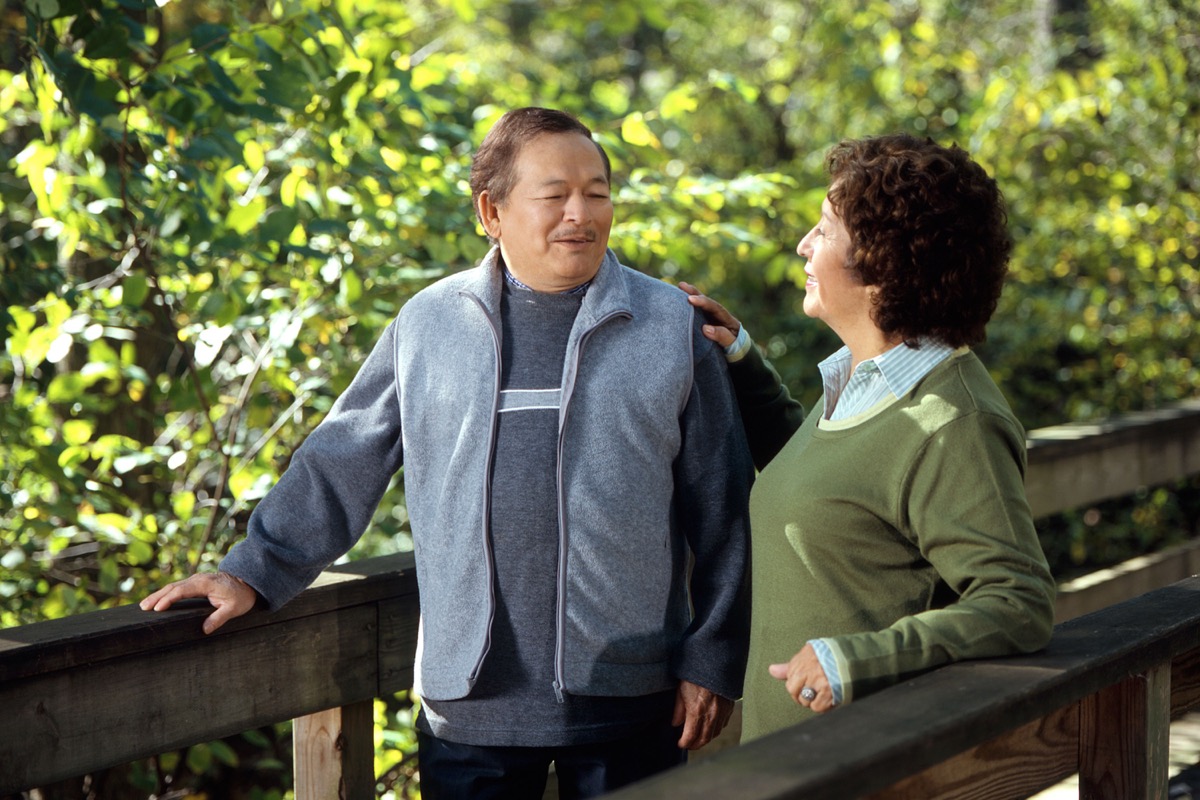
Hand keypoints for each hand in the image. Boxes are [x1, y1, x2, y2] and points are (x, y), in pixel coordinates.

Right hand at [140, 571, 257, 634]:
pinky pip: (178, 587)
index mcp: (205, 584)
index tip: (158, 608)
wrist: (248, 582)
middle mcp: (198, 579)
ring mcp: (196, 580)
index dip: (169, 599)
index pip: (182, 591)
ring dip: (159, 594)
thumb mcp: (233, 609)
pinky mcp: (196, 582)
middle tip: (143, 607)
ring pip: (174, 586)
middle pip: (173, 587)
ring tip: (145, 605)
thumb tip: (205, 629)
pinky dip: (166, 593)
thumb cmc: (241, 596)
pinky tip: (158, 600)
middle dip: (157, 596)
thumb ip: (219, 618)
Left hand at [672, 679, 734, 749]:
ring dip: (706, 738)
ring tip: (698, 738)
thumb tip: (675, 724)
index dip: (684, 743)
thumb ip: (678, 710)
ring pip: (715, 733)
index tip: (680, 743)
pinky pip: (723, 724)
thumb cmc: (695, 675)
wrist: (714, 662)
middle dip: (695, 745)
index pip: (690, 736)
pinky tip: (710, 727)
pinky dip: (716, 729)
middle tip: (689, 745)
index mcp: (696, 712)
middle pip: (704, 739)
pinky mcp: (729, 707)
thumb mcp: (681, 691)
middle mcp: (711, 715)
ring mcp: (722, 712)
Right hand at [679, 282, 741, 348]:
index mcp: (726, 318)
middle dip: (694, 292)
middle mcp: (717, 314)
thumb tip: (705, 328)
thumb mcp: (731, 343)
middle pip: (706, 301)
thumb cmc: (734, 346)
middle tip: (681, 285)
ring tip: (678, 287)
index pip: (714, 307)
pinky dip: (686, 307)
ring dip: (688, 296)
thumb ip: (721, 335)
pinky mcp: (703, 321)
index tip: (690, 299)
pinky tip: (675, 301)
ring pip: (698, 305)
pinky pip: (694, 313)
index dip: (703, 302)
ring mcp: (710, 317)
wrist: (736, 350)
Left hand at [768, 643, 835, 713]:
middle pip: (795, 694)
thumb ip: (788, 667)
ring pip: (807, 703)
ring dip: (813, 701)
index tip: (805, 684)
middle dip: (801, 696)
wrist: (848, 655)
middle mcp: (808, 673)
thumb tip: (771, 670)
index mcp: (800, 664)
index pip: (790, 684)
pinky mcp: (830, 692)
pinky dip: (823, 706)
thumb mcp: (806, 655)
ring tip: (821, 693)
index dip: (797, 686)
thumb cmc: (826, 654)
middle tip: (812, 692)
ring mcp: (819, 684)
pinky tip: (828, 698)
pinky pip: (819, 708)